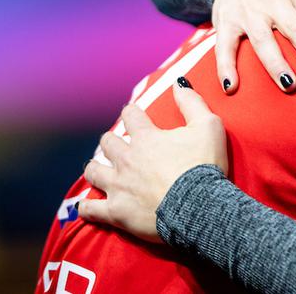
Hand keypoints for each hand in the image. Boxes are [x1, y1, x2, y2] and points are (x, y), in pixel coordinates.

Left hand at [78, 85, 227, 241]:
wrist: (200, 208)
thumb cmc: (205, 166)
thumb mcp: (208, 126)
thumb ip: (192, 102)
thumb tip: (179, 82)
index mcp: (146, 138)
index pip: (130, 114)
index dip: (133, 113)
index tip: (136, 116)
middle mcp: (127, 159)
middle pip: (107, 142)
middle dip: (112, 141)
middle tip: (121, 146)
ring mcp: (119, 186)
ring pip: (93, 172)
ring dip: (96, 169)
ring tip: (102, 171)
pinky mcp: (116, 213)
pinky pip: (90, 209)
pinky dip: (88, 207)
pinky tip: (89, 206)